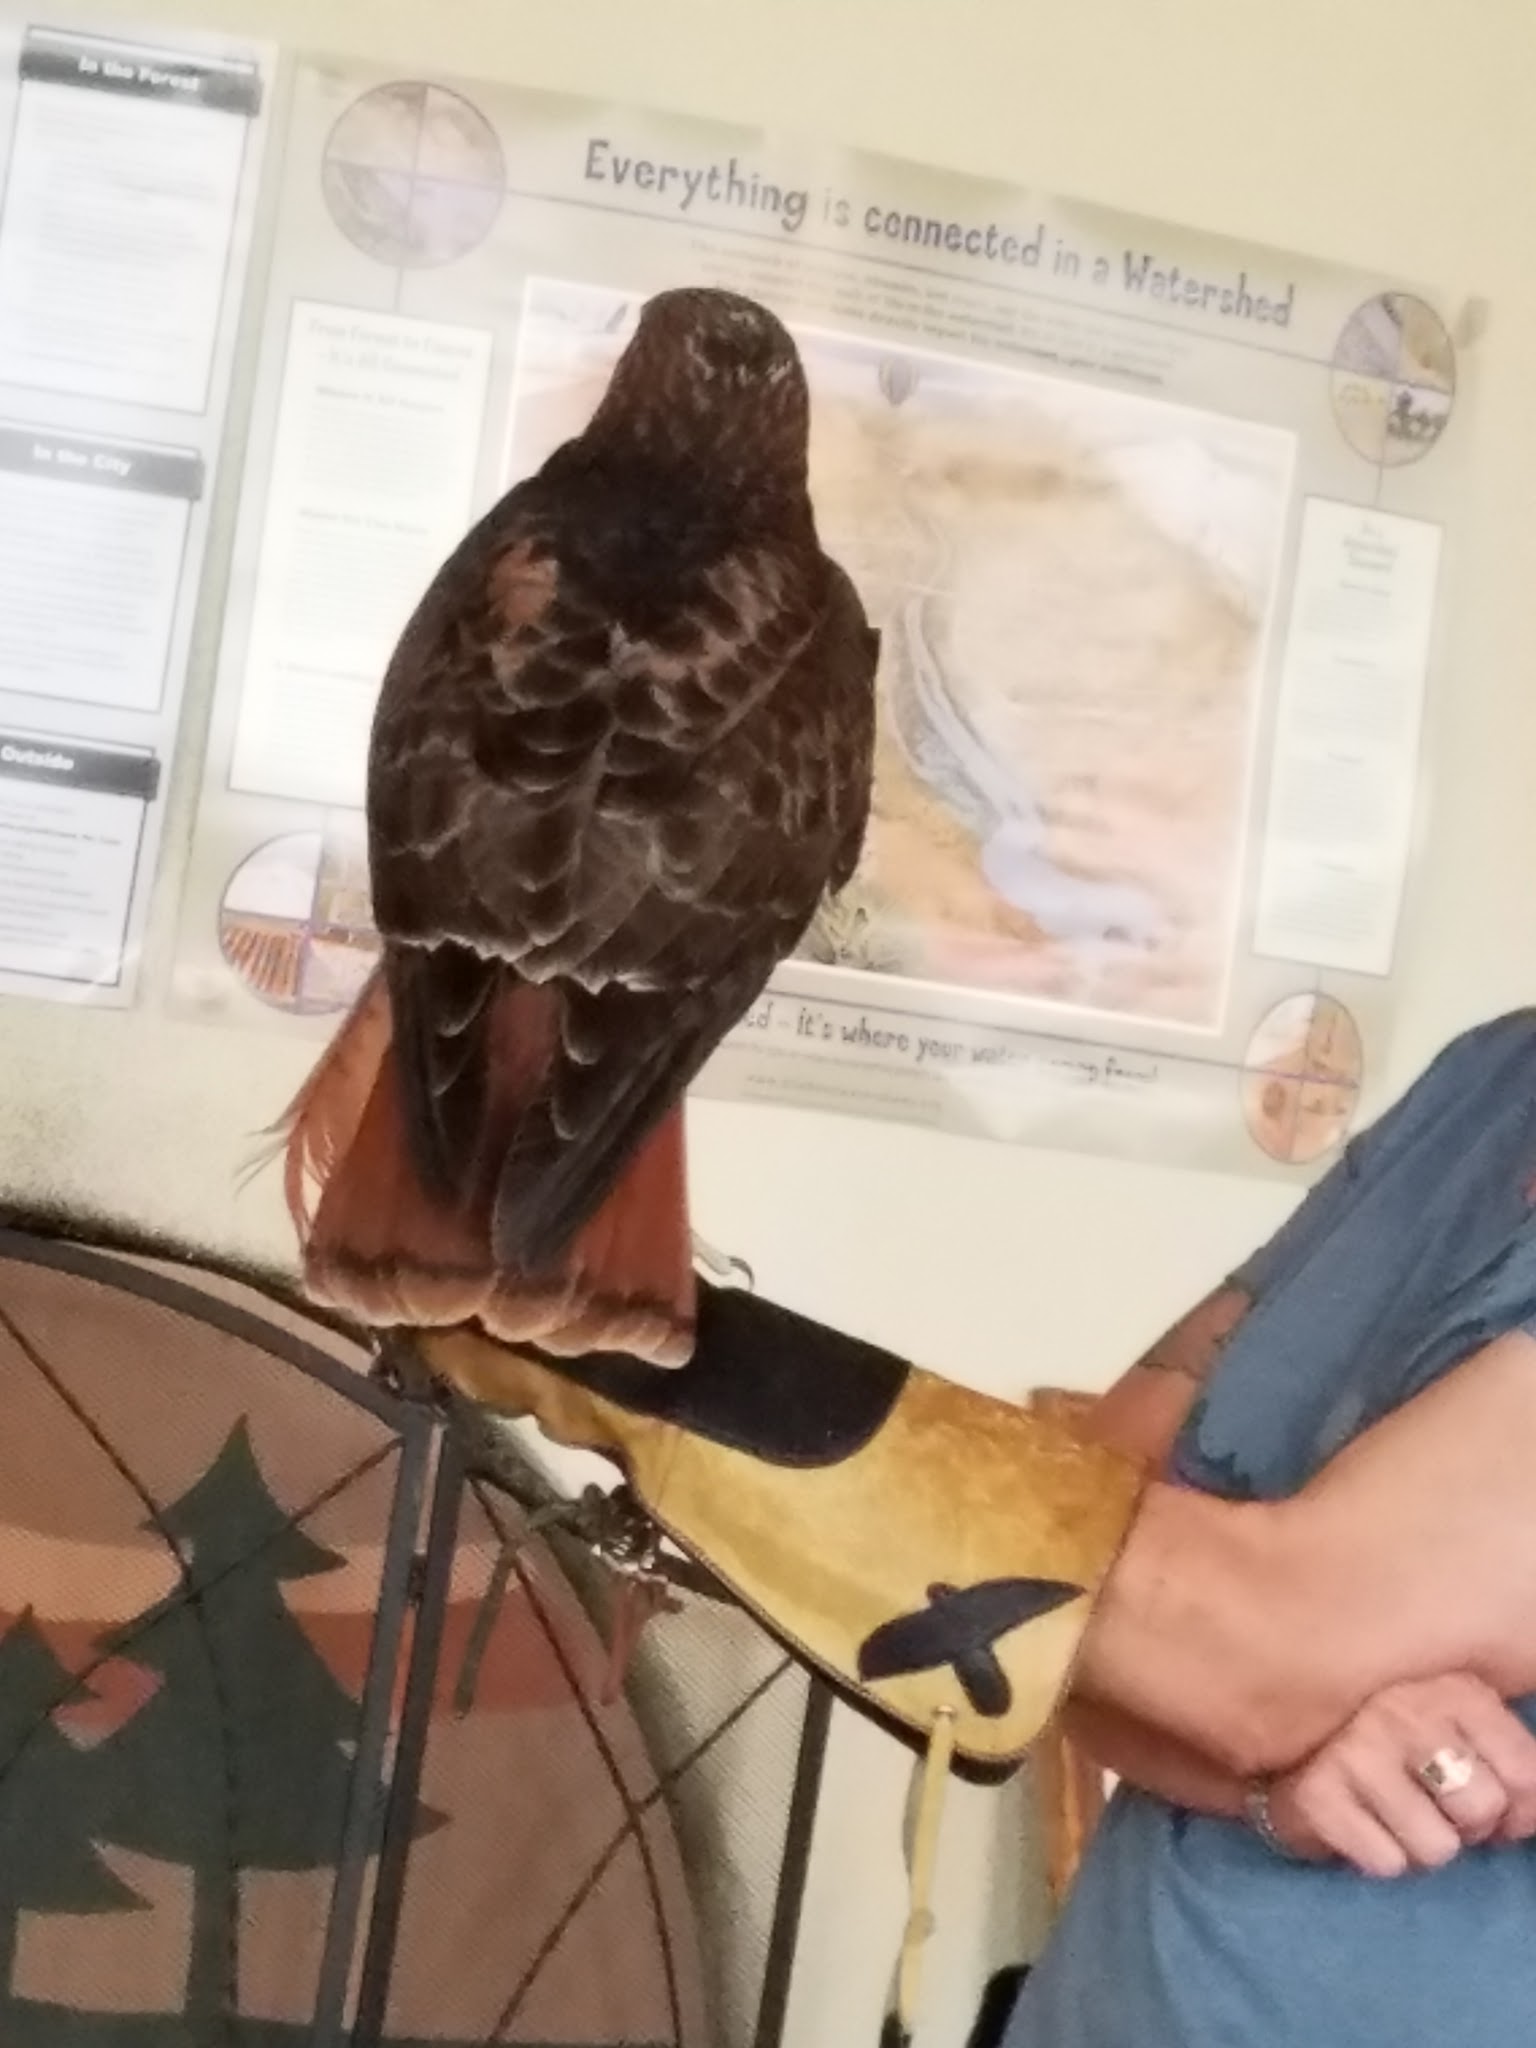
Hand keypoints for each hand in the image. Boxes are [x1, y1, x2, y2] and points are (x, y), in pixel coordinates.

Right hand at [1262, 1672, 1535, 1876]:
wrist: (1281, 1741)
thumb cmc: (1388, 1741)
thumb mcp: (1457, 1732)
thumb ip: (1508, 1767)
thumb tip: (1528, 1817)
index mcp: (1450, 1687)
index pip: (1526, 1775)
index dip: (1511, 1808)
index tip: (1474, 1795)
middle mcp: (1404, 1710)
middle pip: (1482, 1810)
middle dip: (1460, 1825)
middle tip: (1423, 1801)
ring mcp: (1356, 1749)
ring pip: (1437, 1849)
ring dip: (1416, 1845)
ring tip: (1386, 1810)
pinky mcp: (1318, 1794)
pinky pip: (1387, 1863)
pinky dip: (1374, 1854)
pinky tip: (1353, 1818)